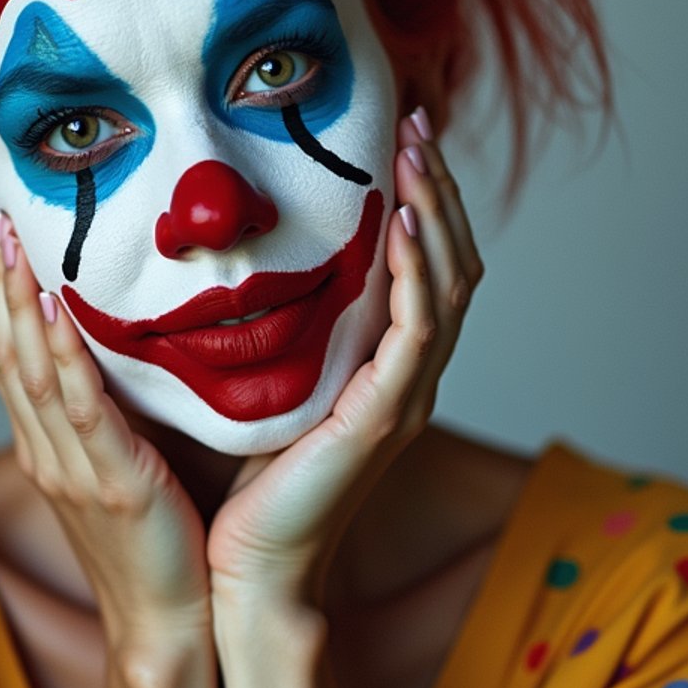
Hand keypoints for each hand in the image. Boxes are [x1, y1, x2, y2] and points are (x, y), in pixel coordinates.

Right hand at [0, 217, 211, 646]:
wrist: (169, 626)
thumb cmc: (157, 545)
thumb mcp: (118, 469)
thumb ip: (107, 417)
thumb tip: (118, 355)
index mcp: (44, 448)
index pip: (8, 358)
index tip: (2, 238)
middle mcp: (44, 453)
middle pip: (6, 354)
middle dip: (0, 284)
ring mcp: (71, 470)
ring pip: (30, 373)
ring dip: (20, 304)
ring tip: (15, 244)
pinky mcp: (112, 485)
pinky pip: (82, 411)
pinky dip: (66, 358)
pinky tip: (60, 311)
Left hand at [206, 110, 483, 607]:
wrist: (248, 566)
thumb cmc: (246, 482)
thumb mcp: (268, 382)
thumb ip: (280, 328)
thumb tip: (237, 259)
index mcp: (385, 369)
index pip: (425, 268)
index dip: (422, 202)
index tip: (397, 139)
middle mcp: (409, 379)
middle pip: (451, 264)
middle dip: (439, 188)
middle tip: (415, 121)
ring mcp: (405, 398)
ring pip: (447, 286)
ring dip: (436, 211)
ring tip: (415, 149)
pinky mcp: (385, 417)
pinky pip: (417, 331)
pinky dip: (416, 272)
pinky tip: (401, 223)